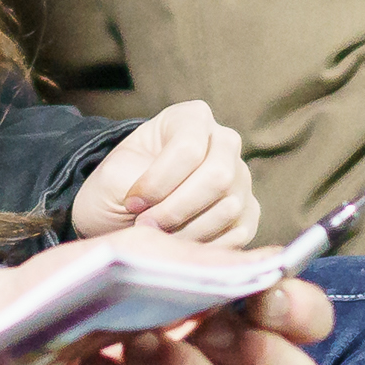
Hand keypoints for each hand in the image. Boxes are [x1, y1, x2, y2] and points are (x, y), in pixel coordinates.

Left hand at [0, 231, 329, 364]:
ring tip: (137, 341)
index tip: (263, 293)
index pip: (302, 319)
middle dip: (263, 355)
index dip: (299, 309)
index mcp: (231, 311)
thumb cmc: (71, 284)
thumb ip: (189, 259)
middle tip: (214, 328)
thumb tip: (262, 265)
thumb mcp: (125, 254)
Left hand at [69, 103, 256, 243]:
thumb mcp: (115, 173)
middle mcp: (225, 143)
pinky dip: (203, 246)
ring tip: (157, 235)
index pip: (188, 148)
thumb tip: (166, 214)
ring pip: (228, 208)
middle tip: (146, 224)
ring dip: (187, 231)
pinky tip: (177, 244)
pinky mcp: (248, 214)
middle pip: (217, 177)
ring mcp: (241, 179)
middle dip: (176, 209)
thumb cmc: (121, 183)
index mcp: (191, 117)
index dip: (158, 182)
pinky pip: (236, 235)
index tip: (132, 202)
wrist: (128, 209)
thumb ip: (138, 184)